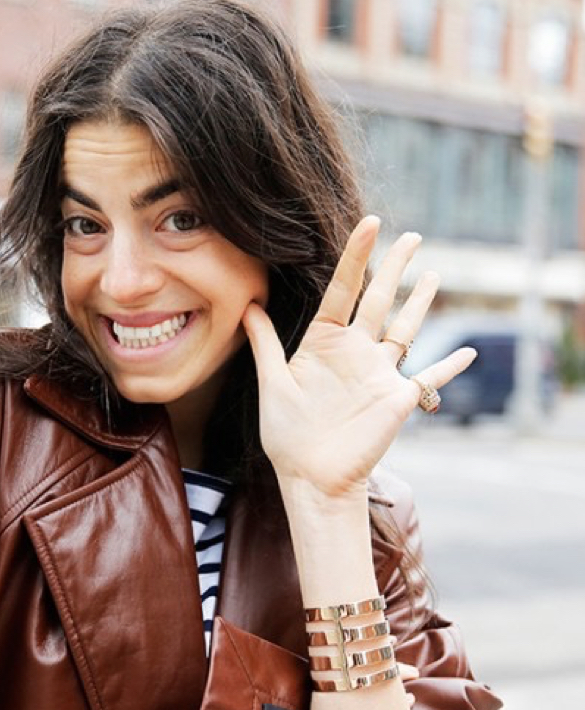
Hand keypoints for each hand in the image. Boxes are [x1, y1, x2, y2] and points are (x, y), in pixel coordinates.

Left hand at [242, 216, 474, 498]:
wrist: (310, 476)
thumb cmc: (286, 434)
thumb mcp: (273, 382)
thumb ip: (265, 343)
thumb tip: (248, 305)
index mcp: (324, 343)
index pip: (343, 291)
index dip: (356, 257)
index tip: (369, 224)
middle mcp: (355, 352)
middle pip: (379, 299)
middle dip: (395, 267)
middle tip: (411, 235)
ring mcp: (379, 374)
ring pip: (406, 328)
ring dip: (421, 302)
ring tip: (433, 272)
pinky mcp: (399, 398)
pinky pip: (431, 378)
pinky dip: (451, 367)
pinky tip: (471, 352)